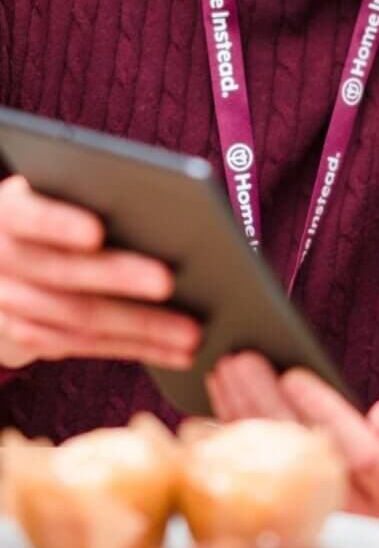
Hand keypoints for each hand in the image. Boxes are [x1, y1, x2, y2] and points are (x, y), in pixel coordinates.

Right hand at [0, 174, 200, 370]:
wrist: (1, 264)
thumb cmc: (53, 213)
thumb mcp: (55, 196)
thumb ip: (89, 196)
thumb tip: (160, 208)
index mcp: (9, 212)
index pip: (30, 217)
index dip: (60, 225)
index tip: (96, 232)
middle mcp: (2, 258)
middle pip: (64, 272)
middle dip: (119, 279)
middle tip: (168, 282)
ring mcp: (10, 303)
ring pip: (81, 319)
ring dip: (141, 328)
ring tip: (191, 331)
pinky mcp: (29, 336)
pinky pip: (87, 346)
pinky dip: (136, 349)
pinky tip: (175, 351)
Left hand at [207, 352, 378, 524]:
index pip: (358, 455)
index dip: (324, 412)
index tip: (295, 375)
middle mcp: (352, 516)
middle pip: (300, 458)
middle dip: (266, 405)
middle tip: (242, 361)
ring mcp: (316, 514)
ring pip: (270, 463)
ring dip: (242, 413)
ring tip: (224, 369)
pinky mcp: (287, 504)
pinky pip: (253, 469)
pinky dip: (232, 432)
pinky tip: (214, 402)